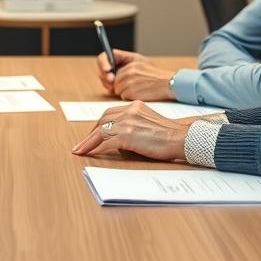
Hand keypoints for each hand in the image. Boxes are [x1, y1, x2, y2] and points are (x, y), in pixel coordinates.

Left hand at [70, 101, 190, 160]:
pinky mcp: (126, 134)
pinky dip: (92, 147)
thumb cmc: (171, 136)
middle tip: (83, 143)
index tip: (94, 133)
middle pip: (103, 119)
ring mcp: (127, 122)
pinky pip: (103, 141)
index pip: (111, 113)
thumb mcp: (150, 124)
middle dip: (91, 132)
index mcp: (135, 106)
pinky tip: (87, 153)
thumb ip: (134, 126)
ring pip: (101, 130)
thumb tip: (119, 141)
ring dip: (88, 141)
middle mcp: (129, 110)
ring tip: (80, 150)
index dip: (100, 124)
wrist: (181, 138)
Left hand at [95, 49, 174, 100]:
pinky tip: (140, 93)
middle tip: (130, 84)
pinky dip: (129, 96)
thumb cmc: (156, 76)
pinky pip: (123, 96)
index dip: (103, 66)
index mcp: (130, 59)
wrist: (169, 84)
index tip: (106, 73)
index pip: (106, 58)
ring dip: (124, 91)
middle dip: (117, 83)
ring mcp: (129, 80)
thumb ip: (125, 65)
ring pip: (116, 89)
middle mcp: (128, 69)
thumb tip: (109, 75)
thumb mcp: (141, 63)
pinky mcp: (131, 91)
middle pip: (112, 79)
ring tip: (138, 88)